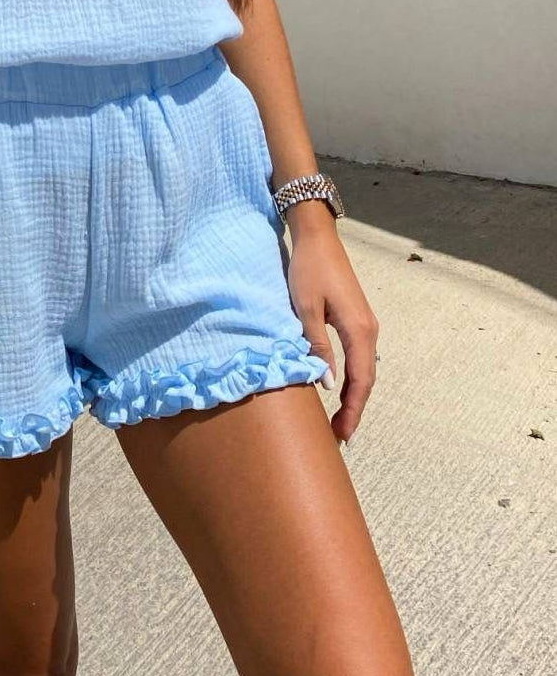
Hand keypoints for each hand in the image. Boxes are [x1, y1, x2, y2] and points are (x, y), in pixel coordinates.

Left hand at [286, 222, 379, 445]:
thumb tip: (328, 385)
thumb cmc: (309, 270)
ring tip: (338, 421)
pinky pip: (358, 357)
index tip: (343, 436)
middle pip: (366, 380)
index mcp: (359, 330)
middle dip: (354, 409)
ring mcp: (365, 325)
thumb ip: (318, 347)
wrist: (317, 237)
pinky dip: (351, 378)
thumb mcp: (306, 310)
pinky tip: (338, 388)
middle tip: (340, 438)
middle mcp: (369, 330)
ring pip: (363, 369)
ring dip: (352, 395)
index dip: (352, 411)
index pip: (360, 381)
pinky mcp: (356, 319)